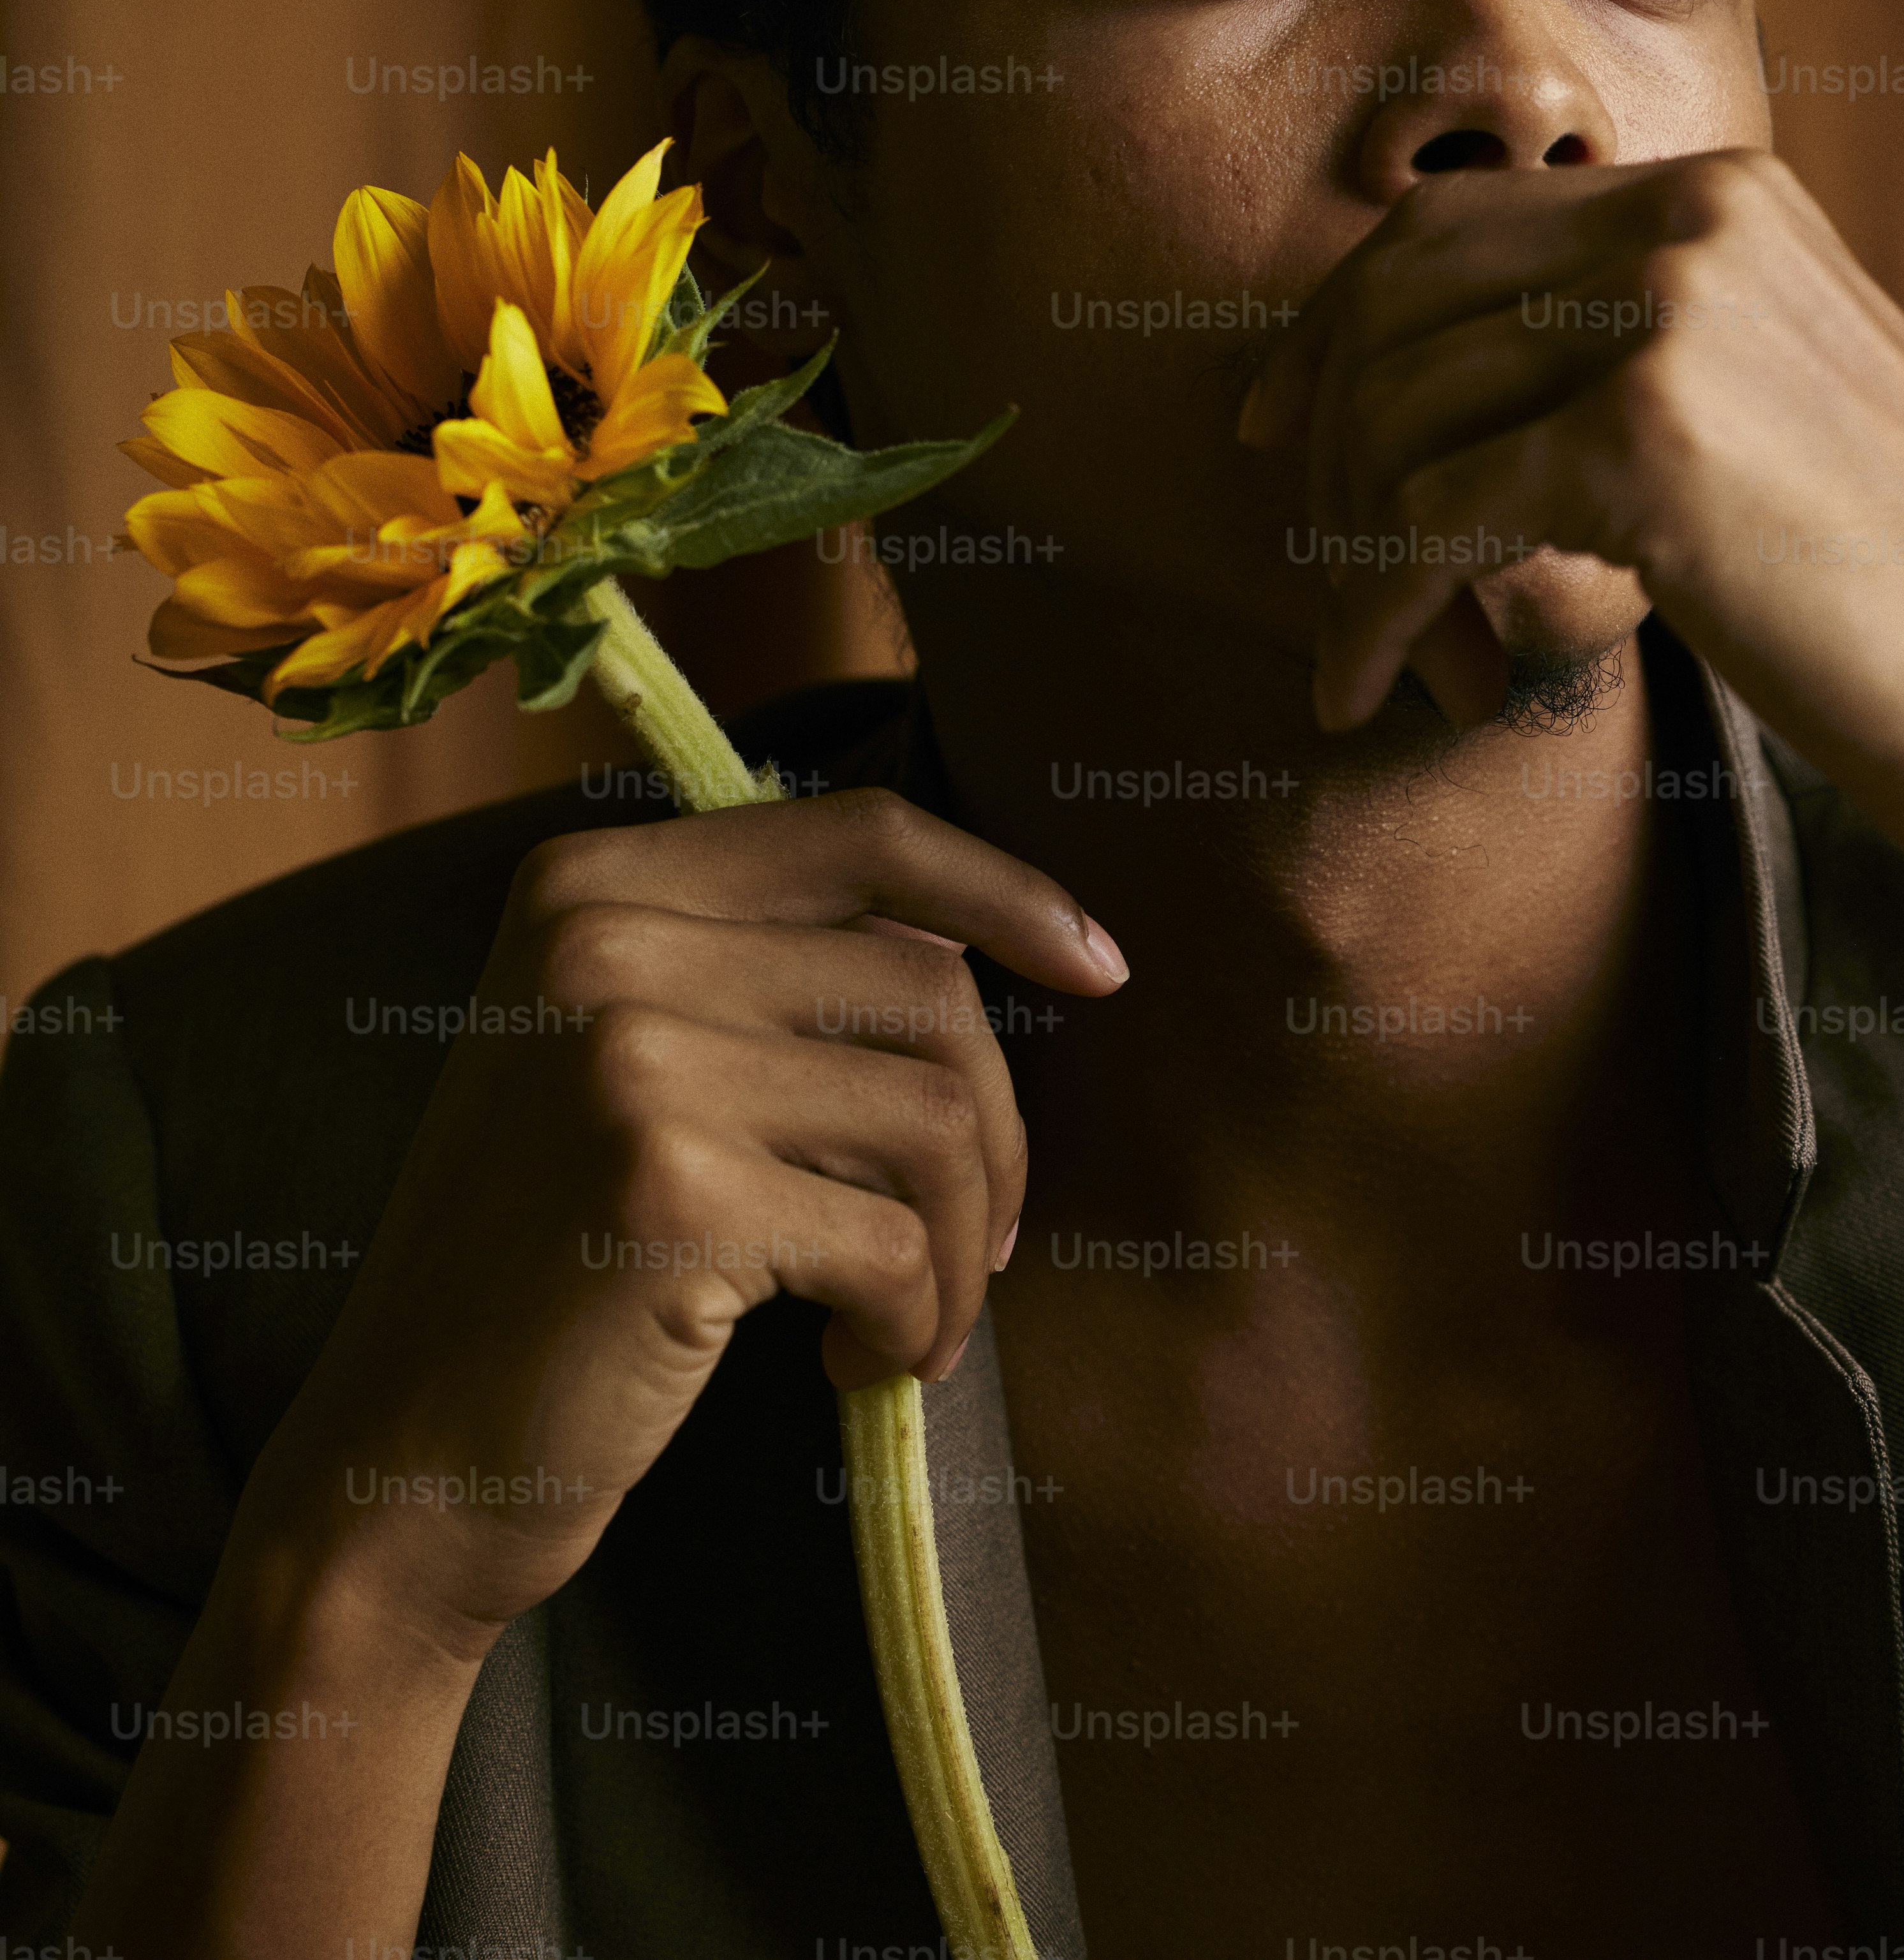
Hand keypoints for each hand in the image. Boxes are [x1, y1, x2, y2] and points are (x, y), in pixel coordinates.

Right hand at [240, 789, 1127, 1651]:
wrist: (409, 1462)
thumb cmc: (550, 1268)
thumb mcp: (624, 1064)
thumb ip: (767, 976)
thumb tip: (998, 952)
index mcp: (587, 882)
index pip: (860, 836)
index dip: (1003, 893)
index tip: (1100, 969)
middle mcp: (600, 941)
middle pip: (925, 988)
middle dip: (991, 1133)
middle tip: (971, 1246)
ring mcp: (629, 1057)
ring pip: (933, 1115)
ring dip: (964, 1245)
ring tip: (909, 1319)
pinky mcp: (670, 1189)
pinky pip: (899, 1240)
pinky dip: (918, 1320)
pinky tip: (861, 1369)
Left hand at [1239, 150, 1903, 891]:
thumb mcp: (1770, 399)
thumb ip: (1633, 349)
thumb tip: (1447, 381)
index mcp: (1719, 194)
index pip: (1452, 218)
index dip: (1334, 320)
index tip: (1277, 420)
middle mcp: (1688, 221)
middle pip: (1397, 298)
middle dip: (1322, 435)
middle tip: (1300, 550)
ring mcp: (1667, 319)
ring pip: (1397, 418)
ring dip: (1350, 557)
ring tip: (1375, 656)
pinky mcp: (1644, 442)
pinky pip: (1425, 524)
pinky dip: (1374, 617)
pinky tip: (1374, 691)